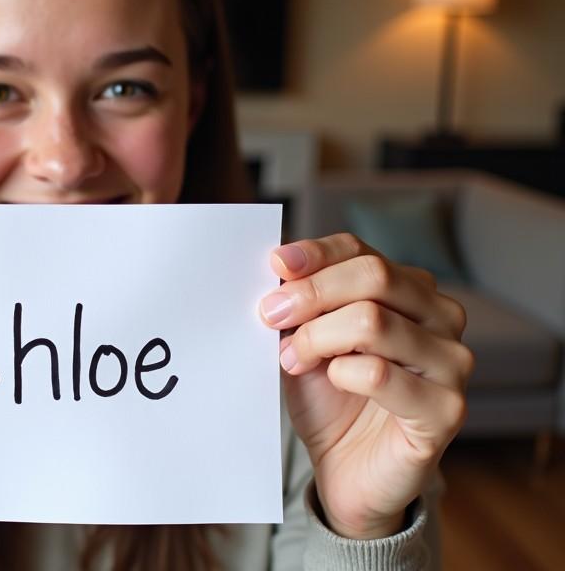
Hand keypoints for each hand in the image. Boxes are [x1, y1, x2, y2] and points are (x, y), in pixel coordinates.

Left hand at [260, 233, 472, 538]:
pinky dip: (342, 374)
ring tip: (293, 360)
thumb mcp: (305, 339)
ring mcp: (451, 362)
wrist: (347, 469)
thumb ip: (300, 304)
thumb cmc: (331, 398)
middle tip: (270, 316)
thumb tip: (280, 267)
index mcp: (408, 289)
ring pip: (372, 321)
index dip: (315, 254)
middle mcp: (440, 317)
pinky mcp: (447, 409)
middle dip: (310, 293)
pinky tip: (332, 382)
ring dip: (317, 338)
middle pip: (373, 275)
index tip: (276, 265)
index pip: (361, 251)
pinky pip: (381, 374)